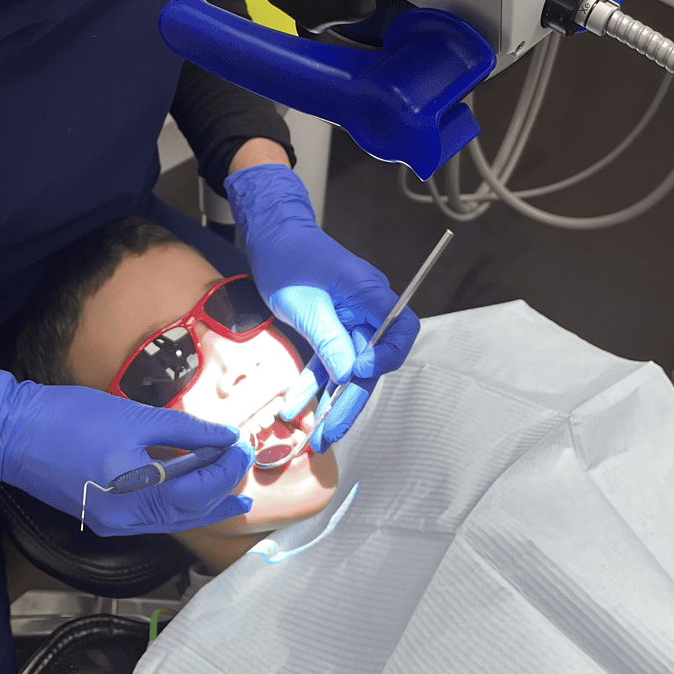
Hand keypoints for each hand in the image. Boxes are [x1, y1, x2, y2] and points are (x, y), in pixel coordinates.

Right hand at [0, 363, 254, 535]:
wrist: (14, 433)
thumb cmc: (72, 418)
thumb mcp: (134, 417)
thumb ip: (184, 431)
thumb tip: (224, 437)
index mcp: (136, 492)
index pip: (197, 490)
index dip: (225, 469)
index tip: (243, 447)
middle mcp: (127, 519)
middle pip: (188, 514)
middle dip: (222, 493)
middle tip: (246, 473)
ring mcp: (113, 522)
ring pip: (172, 521)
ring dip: (204, 506)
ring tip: (233, 497)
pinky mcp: (102, 516)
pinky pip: (152, 518)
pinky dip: (177, 507)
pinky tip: (189, 495)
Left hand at [224, 163, 418, 448]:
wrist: (271, 237)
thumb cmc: (289, 259)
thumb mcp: (306, 303)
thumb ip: (329, 340)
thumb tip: (349, 376)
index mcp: (369, 294)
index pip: (401, 330)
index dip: (387, 357)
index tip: (358, 372)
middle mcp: (366, 309)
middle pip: (369, 362)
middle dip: (350, 401)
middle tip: (332, 433)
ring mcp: (349, 320)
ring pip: (347, 368)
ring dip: (330, 401)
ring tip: (316, 436)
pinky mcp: (330, 327)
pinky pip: (327, 360)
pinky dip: (313, 383)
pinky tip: (295, 406)